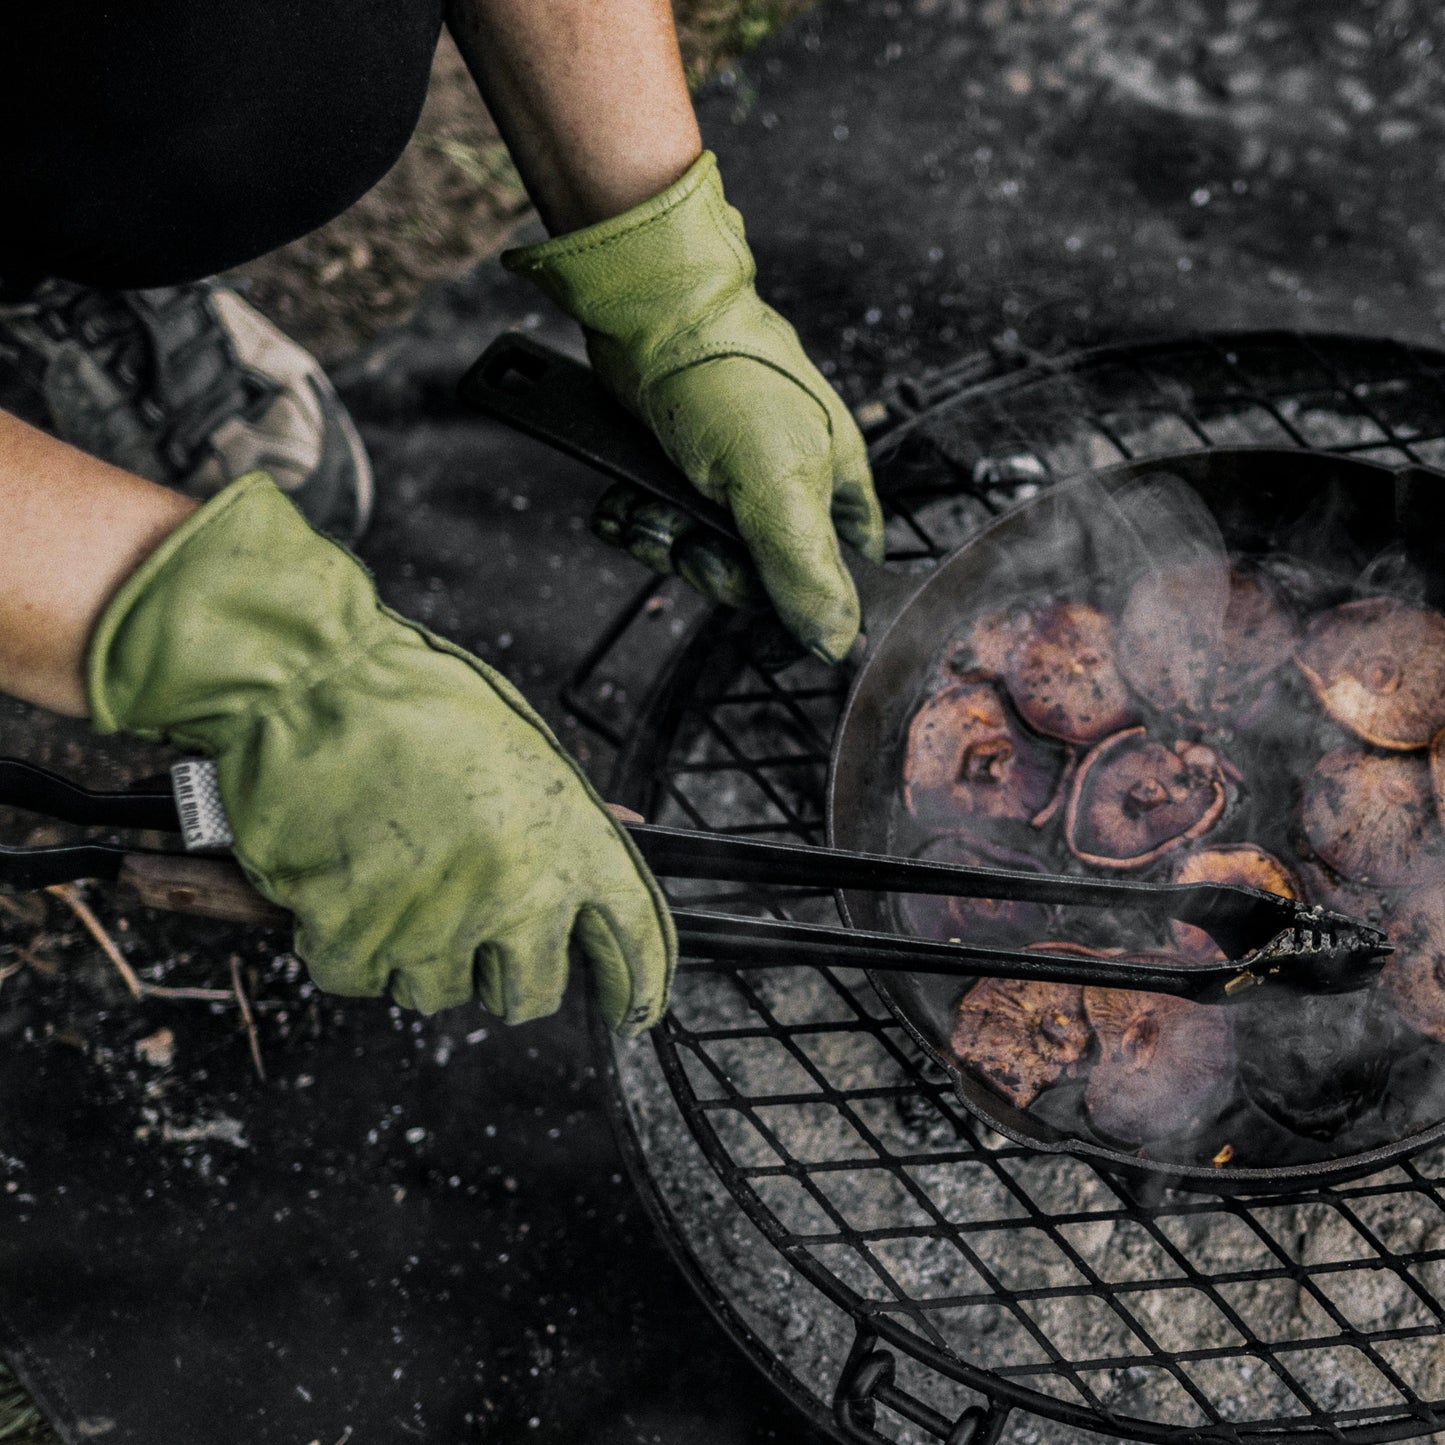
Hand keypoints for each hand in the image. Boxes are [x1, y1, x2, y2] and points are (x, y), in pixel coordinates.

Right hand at [87, 474, 674, 1032]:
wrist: (311, 685)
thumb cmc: (415, 701)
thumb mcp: (522, 748)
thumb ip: (565, 817)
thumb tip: (619, 839)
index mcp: (570, 843)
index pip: (636, 940)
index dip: (641, 986)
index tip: (635, 1008)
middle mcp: (516, 896)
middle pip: (533, 994)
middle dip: (507, 976)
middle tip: (475, 933)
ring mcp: (436, 927)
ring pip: (439, 992)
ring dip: (418, 954)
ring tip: (394, 880)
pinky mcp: (357, 941)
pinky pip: (358, 978)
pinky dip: (345, 943)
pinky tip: (341, 884)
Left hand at [503, 151, 884, 663]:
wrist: (648, 317)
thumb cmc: (730, 383)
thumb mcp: (779, 486)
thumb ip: (806, 571)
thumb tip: (838, 645)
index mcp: (835, 493)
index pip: (840, 582)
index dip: (803, 610)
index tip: (767, 626)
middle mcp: (786, 492)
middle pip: (755, 583)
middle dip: (710, 568)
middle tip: (691, 542)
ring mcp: (726, 485)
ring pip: (697, 559)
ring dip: (661, 544)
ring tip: (647, 508)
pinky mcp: (673, 474)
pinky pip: (656, 529)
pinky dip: (632, 523)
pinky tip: (621, 503)